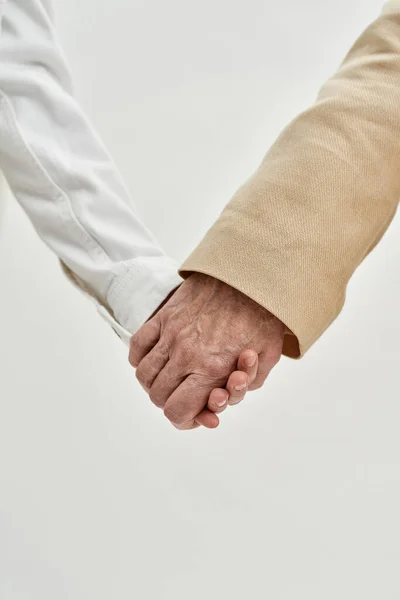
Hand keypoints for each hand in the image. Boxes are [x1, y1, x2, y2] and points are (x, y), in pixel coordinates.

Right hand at [129, 273, 284, 428]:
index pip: (177, 412)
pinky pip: (137, 345)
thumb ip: (243, 387)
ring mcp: (171, 333)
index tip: (195, 414)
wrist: (253, 275)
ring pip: (144, 375)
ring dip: (155, 384)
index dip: (185, 420)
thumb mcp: (266, 360)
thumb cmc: (263, 317)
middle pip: (158, 397)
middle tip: (186, 396)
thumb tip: (221, 401)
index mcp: (211, 369)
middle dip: (172, 403)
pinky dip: (140, 358)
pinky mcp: (164, 316)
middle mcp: (185, 354)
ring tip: (172, 379)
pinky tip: (156, 360)